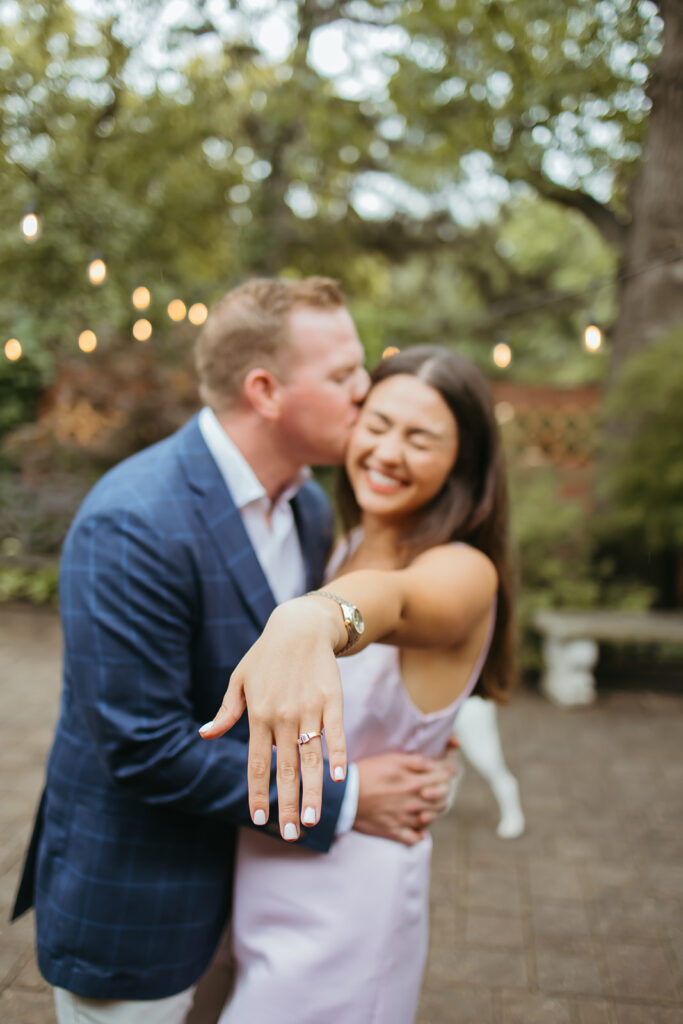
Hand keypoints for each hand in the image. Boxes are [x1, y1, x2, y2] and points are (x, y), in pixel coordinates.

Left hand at [198, 601, 347, 841]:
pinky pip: (336, 734)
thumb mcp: (239, 680)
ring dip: (312, 791)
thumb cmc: (266, 655)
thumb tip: (206, 736)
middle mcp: (282, 716)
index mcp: (257, 715)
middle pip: (285, 770)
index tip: (260, 820)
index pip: (257, 764)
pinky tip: (339, 778)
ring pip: (311, 759)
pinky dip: (337, 755)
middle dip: (287, 805)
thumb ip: (226, 712)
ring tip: (311, 819)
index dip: (259, 794)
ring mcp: (308, 710)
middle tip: (291, 834)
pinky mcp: (332, 702)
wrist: (300, 626)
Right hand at [354, 747, 458, 846]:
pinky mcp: (395, 831)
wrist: (345, 796)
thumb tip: (431, 765)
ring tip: (427, 803)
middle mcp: (413, 803)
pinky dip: (419, 834)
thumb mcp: (391, 759)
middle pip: (442, 801)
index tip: (449, 770)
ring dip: (433, 810)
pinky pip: (415, 838)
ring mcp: (405, 819)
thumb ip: (414, 762)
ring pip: (431, 818)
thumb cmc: (367, 773)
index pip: (443, 780)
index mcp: (414, 783)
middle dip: (444, 793)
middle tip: (438, 787)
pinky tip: (417, 826)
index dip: (448, 774)